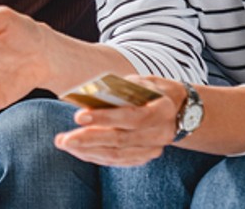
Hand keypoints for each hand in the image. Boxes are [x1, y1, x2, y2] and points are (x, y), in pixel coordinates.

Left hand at [54, 75, 182, 166]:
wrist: (181, 111)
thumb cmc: (156, 90)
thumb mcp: (145, 81)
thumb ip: (123, 87)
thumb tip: (93, 92)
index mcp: (162, 110)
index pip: (132, 117)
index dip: (105, 118)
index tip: (79, 115)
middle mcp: (160, 133)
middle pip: (120, 140)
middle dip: (88, 140)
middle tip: (63, 138)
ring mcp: (153, 149)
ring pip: (117, 155)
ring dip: (87, 151)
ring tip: (64, 143)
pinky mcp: (145, 157)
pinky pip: (117, 161)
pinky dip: (96, 156)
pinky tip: (79, 150)